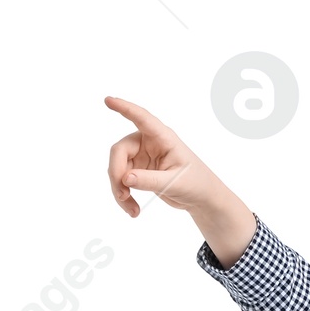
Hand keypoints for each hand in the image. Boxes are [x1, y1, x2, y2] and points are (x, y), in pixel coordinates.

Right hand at [104, 95, 255, 265]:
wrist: (201, 199)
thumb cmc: (196, 183)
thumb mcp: (175, 182)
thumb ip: (150, 180)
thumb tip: (125, 178)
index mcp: (162, 137)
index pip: (141, 118)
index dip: (124, 108)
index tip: (108, 100)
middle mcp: (148, 143)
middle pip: (120, 151)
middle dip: (117, 174)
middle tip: (122, 196)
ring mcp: (142, 157)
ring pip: (118, 168)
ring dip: (119, 190)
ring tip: (131, 210)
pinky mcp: (138, 171)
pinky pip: (122, 181)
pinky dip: (124, 196)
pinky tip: (133, 210)